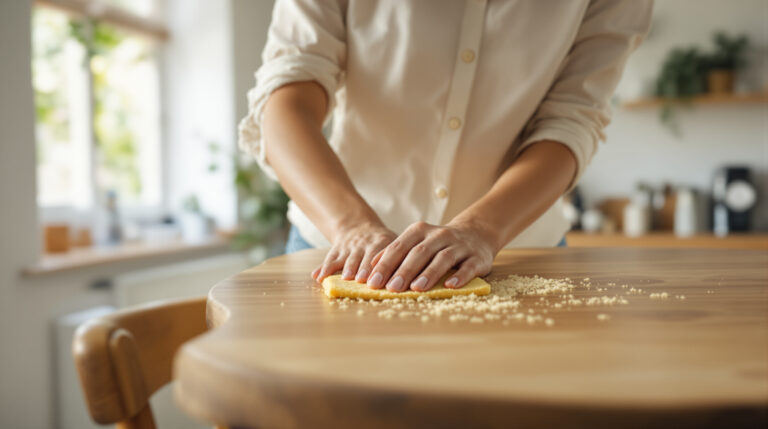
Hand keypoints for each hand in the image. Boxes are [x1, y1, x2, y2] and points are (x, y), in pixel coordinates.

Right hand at [313, 222, 396, 283]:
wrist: (359, 226)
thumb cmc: (382, 243)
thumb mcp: (393, 242)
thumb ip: (399, 259)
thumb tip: (410, 277)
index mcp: (382, 241)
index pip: (382, 253)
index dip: (380, 265)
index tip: (380, 277)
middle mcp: (366, 243)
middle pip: (365, 256)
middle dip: (364, 268)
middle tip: (363, 280)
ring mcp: (350, 246)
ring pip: (348, 258)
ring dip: (347, 268)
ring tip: (346, 278)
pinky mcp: (337, 250)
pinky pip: (330, 259)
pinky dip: (324, 269)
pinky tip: (319, 278)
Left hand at [367, 220, 498, 291]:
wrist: (476, 234)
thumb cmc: (438, 244)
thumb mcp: (416, 242)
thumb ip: (395, 252)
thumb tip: (371, 267)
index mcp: (420, 231)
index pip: (400, 246)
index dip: (386, 264)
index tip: (373, 281)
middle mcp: (440, 235)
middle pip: (420, 252)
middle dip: (405, 270)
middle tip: (392, 288)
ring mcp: (459, 246)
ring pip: (443, 259)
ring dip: (429, 273)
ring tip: (417, 288)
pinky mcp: (477, 258)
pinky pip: (468, 267)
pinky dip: (459, 276)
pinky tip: (450, 286)